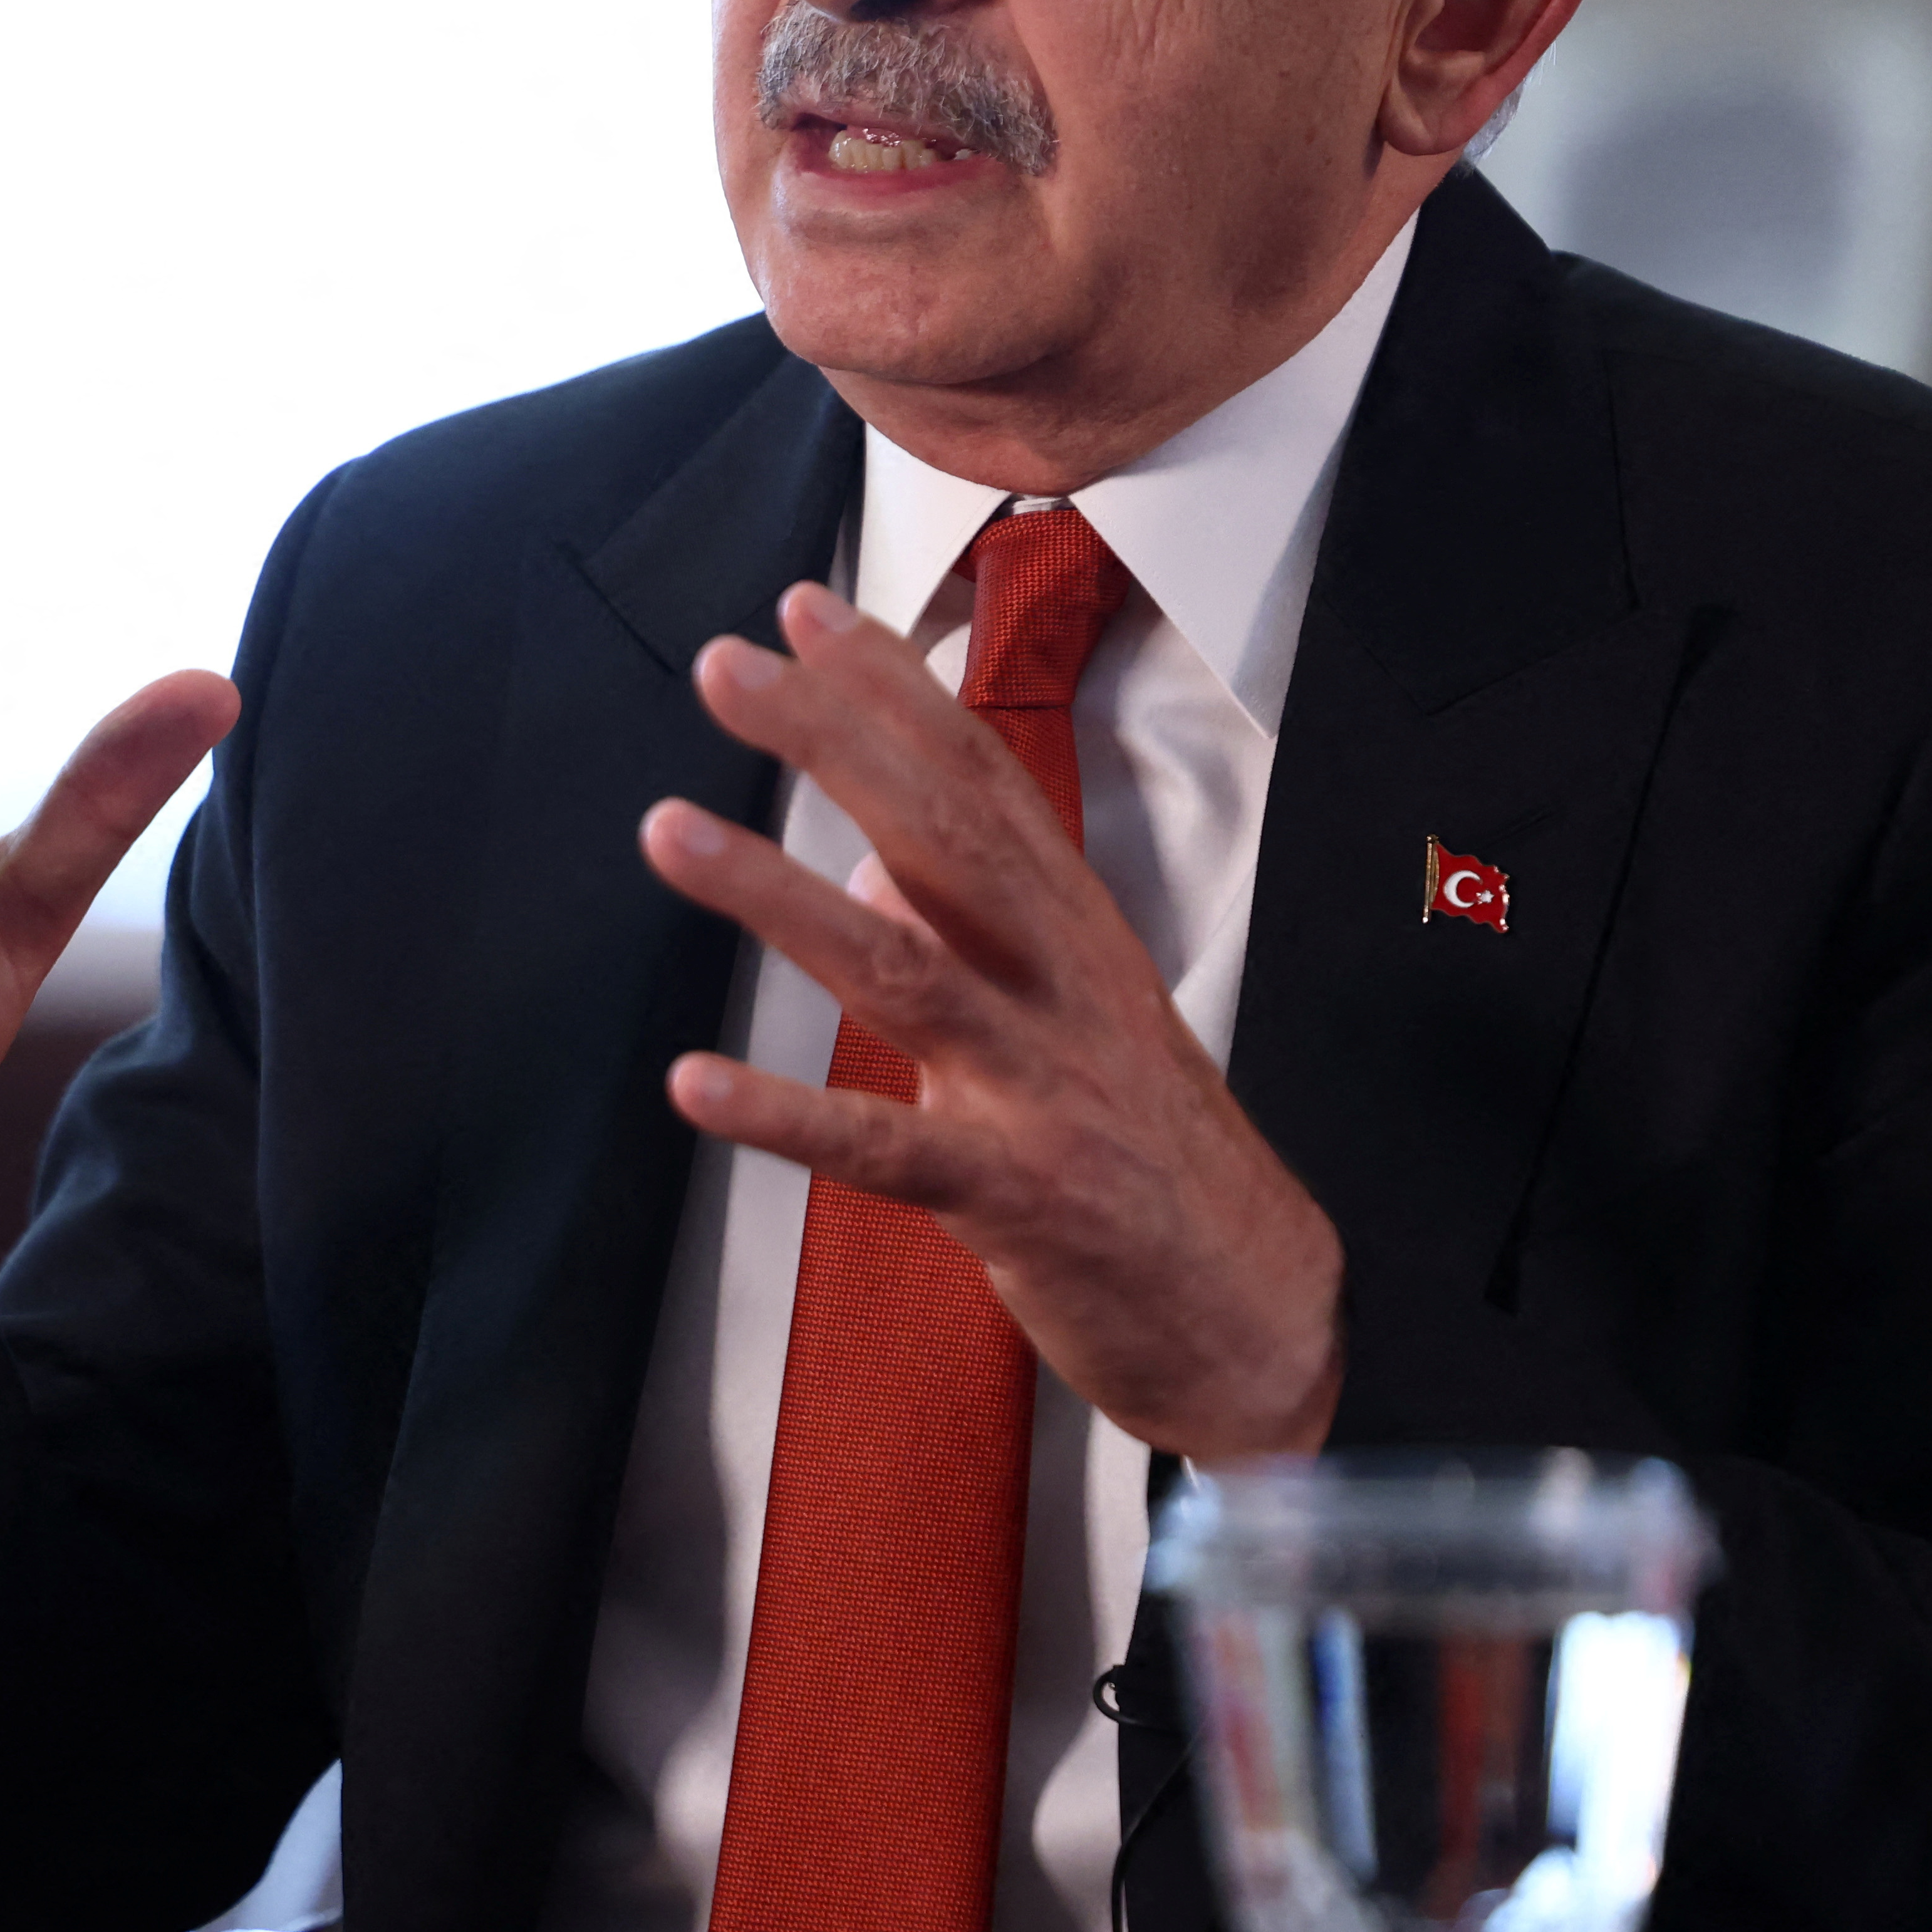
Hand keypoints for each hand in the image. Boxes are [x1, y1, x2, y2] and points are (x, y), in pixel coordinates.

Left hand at [637, 580, 1341, 1458]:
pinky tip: (694, 1083)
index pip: (981, 783)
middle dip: (832, 740)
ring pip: (903, 968)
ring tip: (669, 827)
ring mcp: (1041, 1088)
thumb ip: (970, 939)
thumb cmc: (1154, 1162)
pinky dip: (787, 1116)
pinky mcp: (1018, 1197)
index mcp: (1074, 938)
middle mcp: (1061, 989)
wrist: (1262, 1317)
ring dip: (776, 894)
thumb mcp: (1069, 1025)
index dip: (895, 692)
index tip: (808, 614)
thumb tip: (866, 861)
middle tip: (729, 665)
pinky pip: (886, 1150)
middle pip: (942, 836)